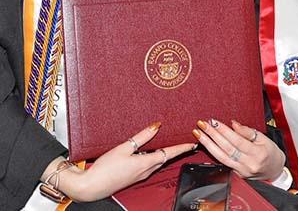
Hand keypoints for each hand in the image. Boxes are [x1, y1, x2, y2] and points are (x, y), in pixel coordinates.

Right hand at [43, 122, 195, 201]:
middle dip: (175, 149)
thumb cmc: (104, 169)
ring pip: (156, 162)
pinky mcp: (132, 177)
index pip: (170, 153)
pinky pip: (147, 165)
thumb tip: (156, 126)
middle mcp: (145, 171)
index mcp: (146, 164)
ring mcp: (139, 176)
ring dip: (164, 153)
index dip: (182, 147)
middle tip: (184, 140)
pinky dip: (153, 157)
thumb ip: (142, 137)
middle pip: (165, 158)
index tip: (193, 143)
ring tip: (170, 142)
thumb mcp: (124, 147)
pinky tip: (149, 151)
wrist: (90, 187)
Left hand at [193, 118, 284, 181]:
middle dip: (212, 135)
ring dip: (208, 145)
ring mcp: (241, 171)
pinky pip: (222, 163)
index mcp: (258, 153)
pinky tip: (206, 146)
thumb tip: (233, 124)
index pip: (237, 140)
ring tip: (199, 134)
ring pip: (221, 157)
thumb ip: (247, 131)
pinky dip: (213, 154)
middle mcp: (248, 164)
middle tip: (202, 125)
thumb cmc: (270, 152)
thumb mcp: (263, 138)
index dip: (224, 131)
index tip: (214, 122)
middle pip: (227, 148)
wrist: (274, 169)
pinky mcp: (236, 175)